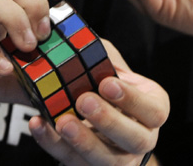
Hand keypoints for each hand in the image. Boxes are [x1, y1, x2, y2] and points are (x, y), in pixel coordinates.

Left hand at [29, 40, 167, 165]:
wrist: (82, 110)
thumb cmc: (99, 83)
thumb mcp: (104, 63)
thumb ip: (99, 53)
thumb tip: (79, 37)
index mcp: (151, 111)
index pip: (154, 111)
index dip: (133, 99)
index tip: (106, 83)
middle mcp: (139, 138)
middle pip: (135, 139)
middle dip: (109, 121)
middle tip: (84, 101)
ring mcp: (116, 159)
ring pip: (106, 159)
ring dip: (83, 140)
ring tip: (62, 121)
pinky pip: (72, 161)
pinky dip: (52, 143)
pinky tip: (38, 125)